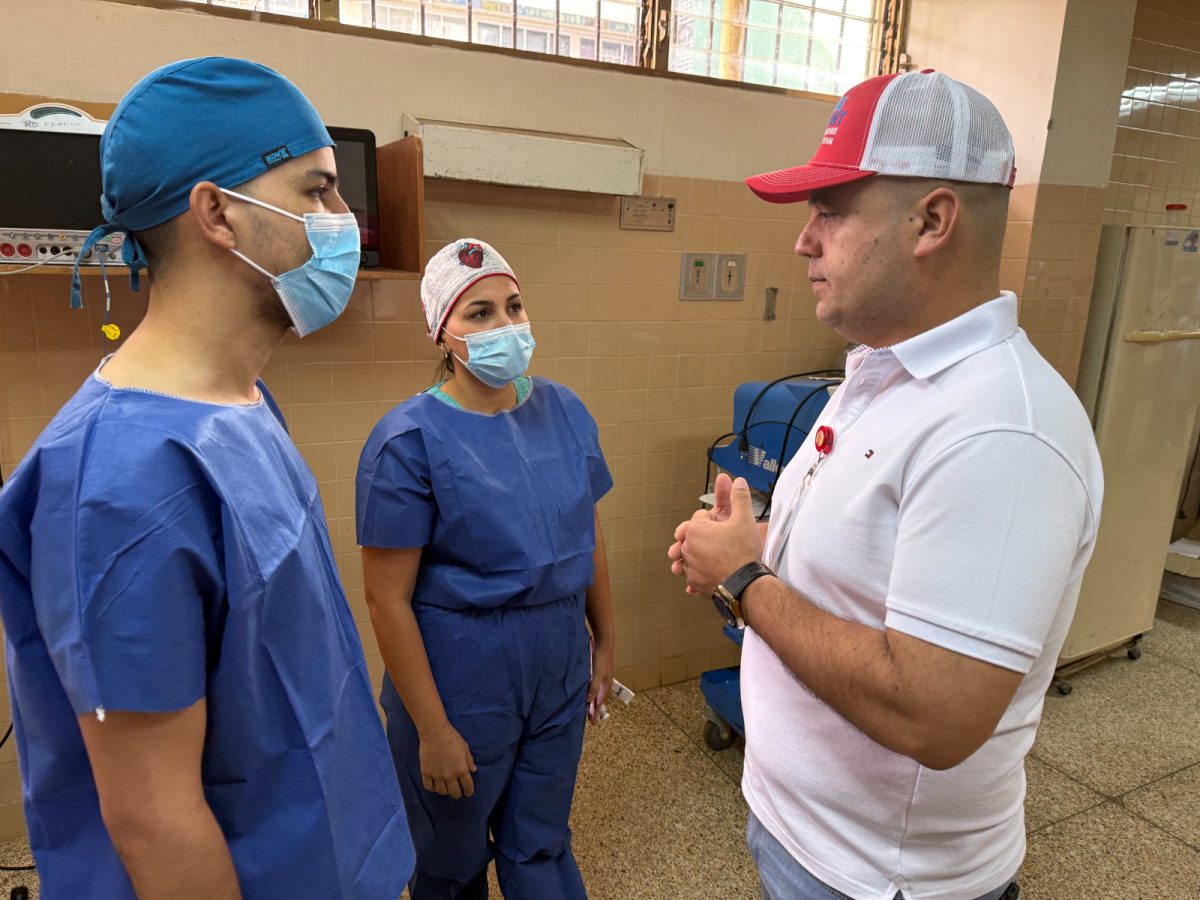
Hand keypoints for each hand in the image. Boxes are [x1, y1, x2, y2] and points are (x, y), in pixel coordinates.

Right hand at [419, 722, 476, 798]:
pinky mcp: (426, 773)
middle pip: (455, 793)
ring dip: (445, 791)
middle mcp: (450, 775)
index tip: (468, 793)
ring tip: (446, 788)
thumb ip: (469, 760)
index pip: (468, 786)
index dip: (469, 791)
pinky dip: (432, 788)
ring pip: (442, 792)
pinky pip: (429, 787)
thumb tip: (473, 770)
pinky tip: (435, 785)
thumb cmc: (451, 737)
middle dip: (458, 794)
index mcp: (461, 769)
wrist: (434, 732)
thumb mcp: (465, 748)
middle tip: (458, 792)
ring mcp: (437, 775)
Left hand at [587, 640, 613, 723]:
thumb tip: (588, 701)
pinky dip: (588, 690)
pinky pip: (592, 684)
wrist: (603, 642)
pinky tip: (582, 689)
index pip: (600, 702)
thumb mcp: (597, 675)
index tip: (592, 723)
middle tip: (587, 716)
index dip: (595, 712)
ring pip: (595, 691)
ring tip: (583, 705)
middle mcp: (604, 682)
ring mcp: (601, 677)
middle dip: (593, 707)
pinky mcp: (596, 671)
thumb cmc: (601, 659)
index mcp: (606, 685)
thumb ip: (593, 688)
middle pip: (598, 698)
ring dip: (590, 698)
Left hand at [680, 474, 761, 596]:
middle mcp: (687, 547)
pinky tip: (705, 573)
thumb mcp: (744, 520)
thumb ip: (740, 498)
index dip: (713, 519)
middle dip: (700, 535)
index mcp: (695, 529)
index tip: (723, 525)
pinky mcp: (693, 582)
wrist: (745, 584)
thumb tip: (738, 482)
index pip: (700, 516)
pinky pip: (690, 575)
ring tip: (705, 555)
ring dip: (693, 555)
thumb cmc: (743, 553)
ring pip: (686, 555)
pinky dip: (696, 574)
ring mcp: (688, 566)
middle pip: (690, 535)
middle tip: (713, 538)